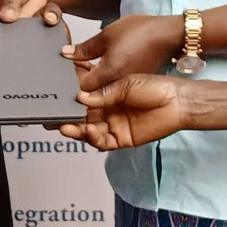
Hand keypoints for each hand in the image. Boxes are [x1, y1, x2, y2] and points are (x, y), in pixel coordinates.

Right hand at [60, 74, 193, 151]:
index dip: (68, 98)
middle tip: (49, 118)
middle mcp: (107, 110)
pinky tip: (86, 133)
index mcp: (107, 94)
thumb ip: (102, 94)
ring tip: (64, 127)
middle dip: (66, 118)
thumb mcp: (125, 84)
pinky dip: (93, 139)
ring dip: (75, 130)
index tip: (53, 97)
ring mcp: (113, 125)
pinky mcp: (121, 139)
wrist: (177, 101)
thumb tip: (79, 97)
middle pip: (82, 117)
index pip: (82, 97)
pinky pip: (102, 142)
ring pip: (89, 130)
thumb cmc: (155, 87)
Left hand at [64, 13, 182, 89]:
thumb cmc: (142, 33)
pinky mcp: (133, 84)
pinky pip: (113, 87)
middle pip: (90, 94)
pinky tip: (100, 64)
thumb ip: (84, 49)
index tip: (66, 69)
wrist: (169, 34)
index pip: (80, 90)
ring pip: (101, 92)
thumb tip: (66, 54)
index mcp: (108, 76)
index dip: (70, 81)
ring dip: (91, 80)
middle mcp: (117, 87)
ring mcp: (126, 87)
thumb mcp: (106, 36)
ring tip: (85, 64)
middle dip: (79, 83)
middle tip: (73, 69)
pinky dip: (104, 79)